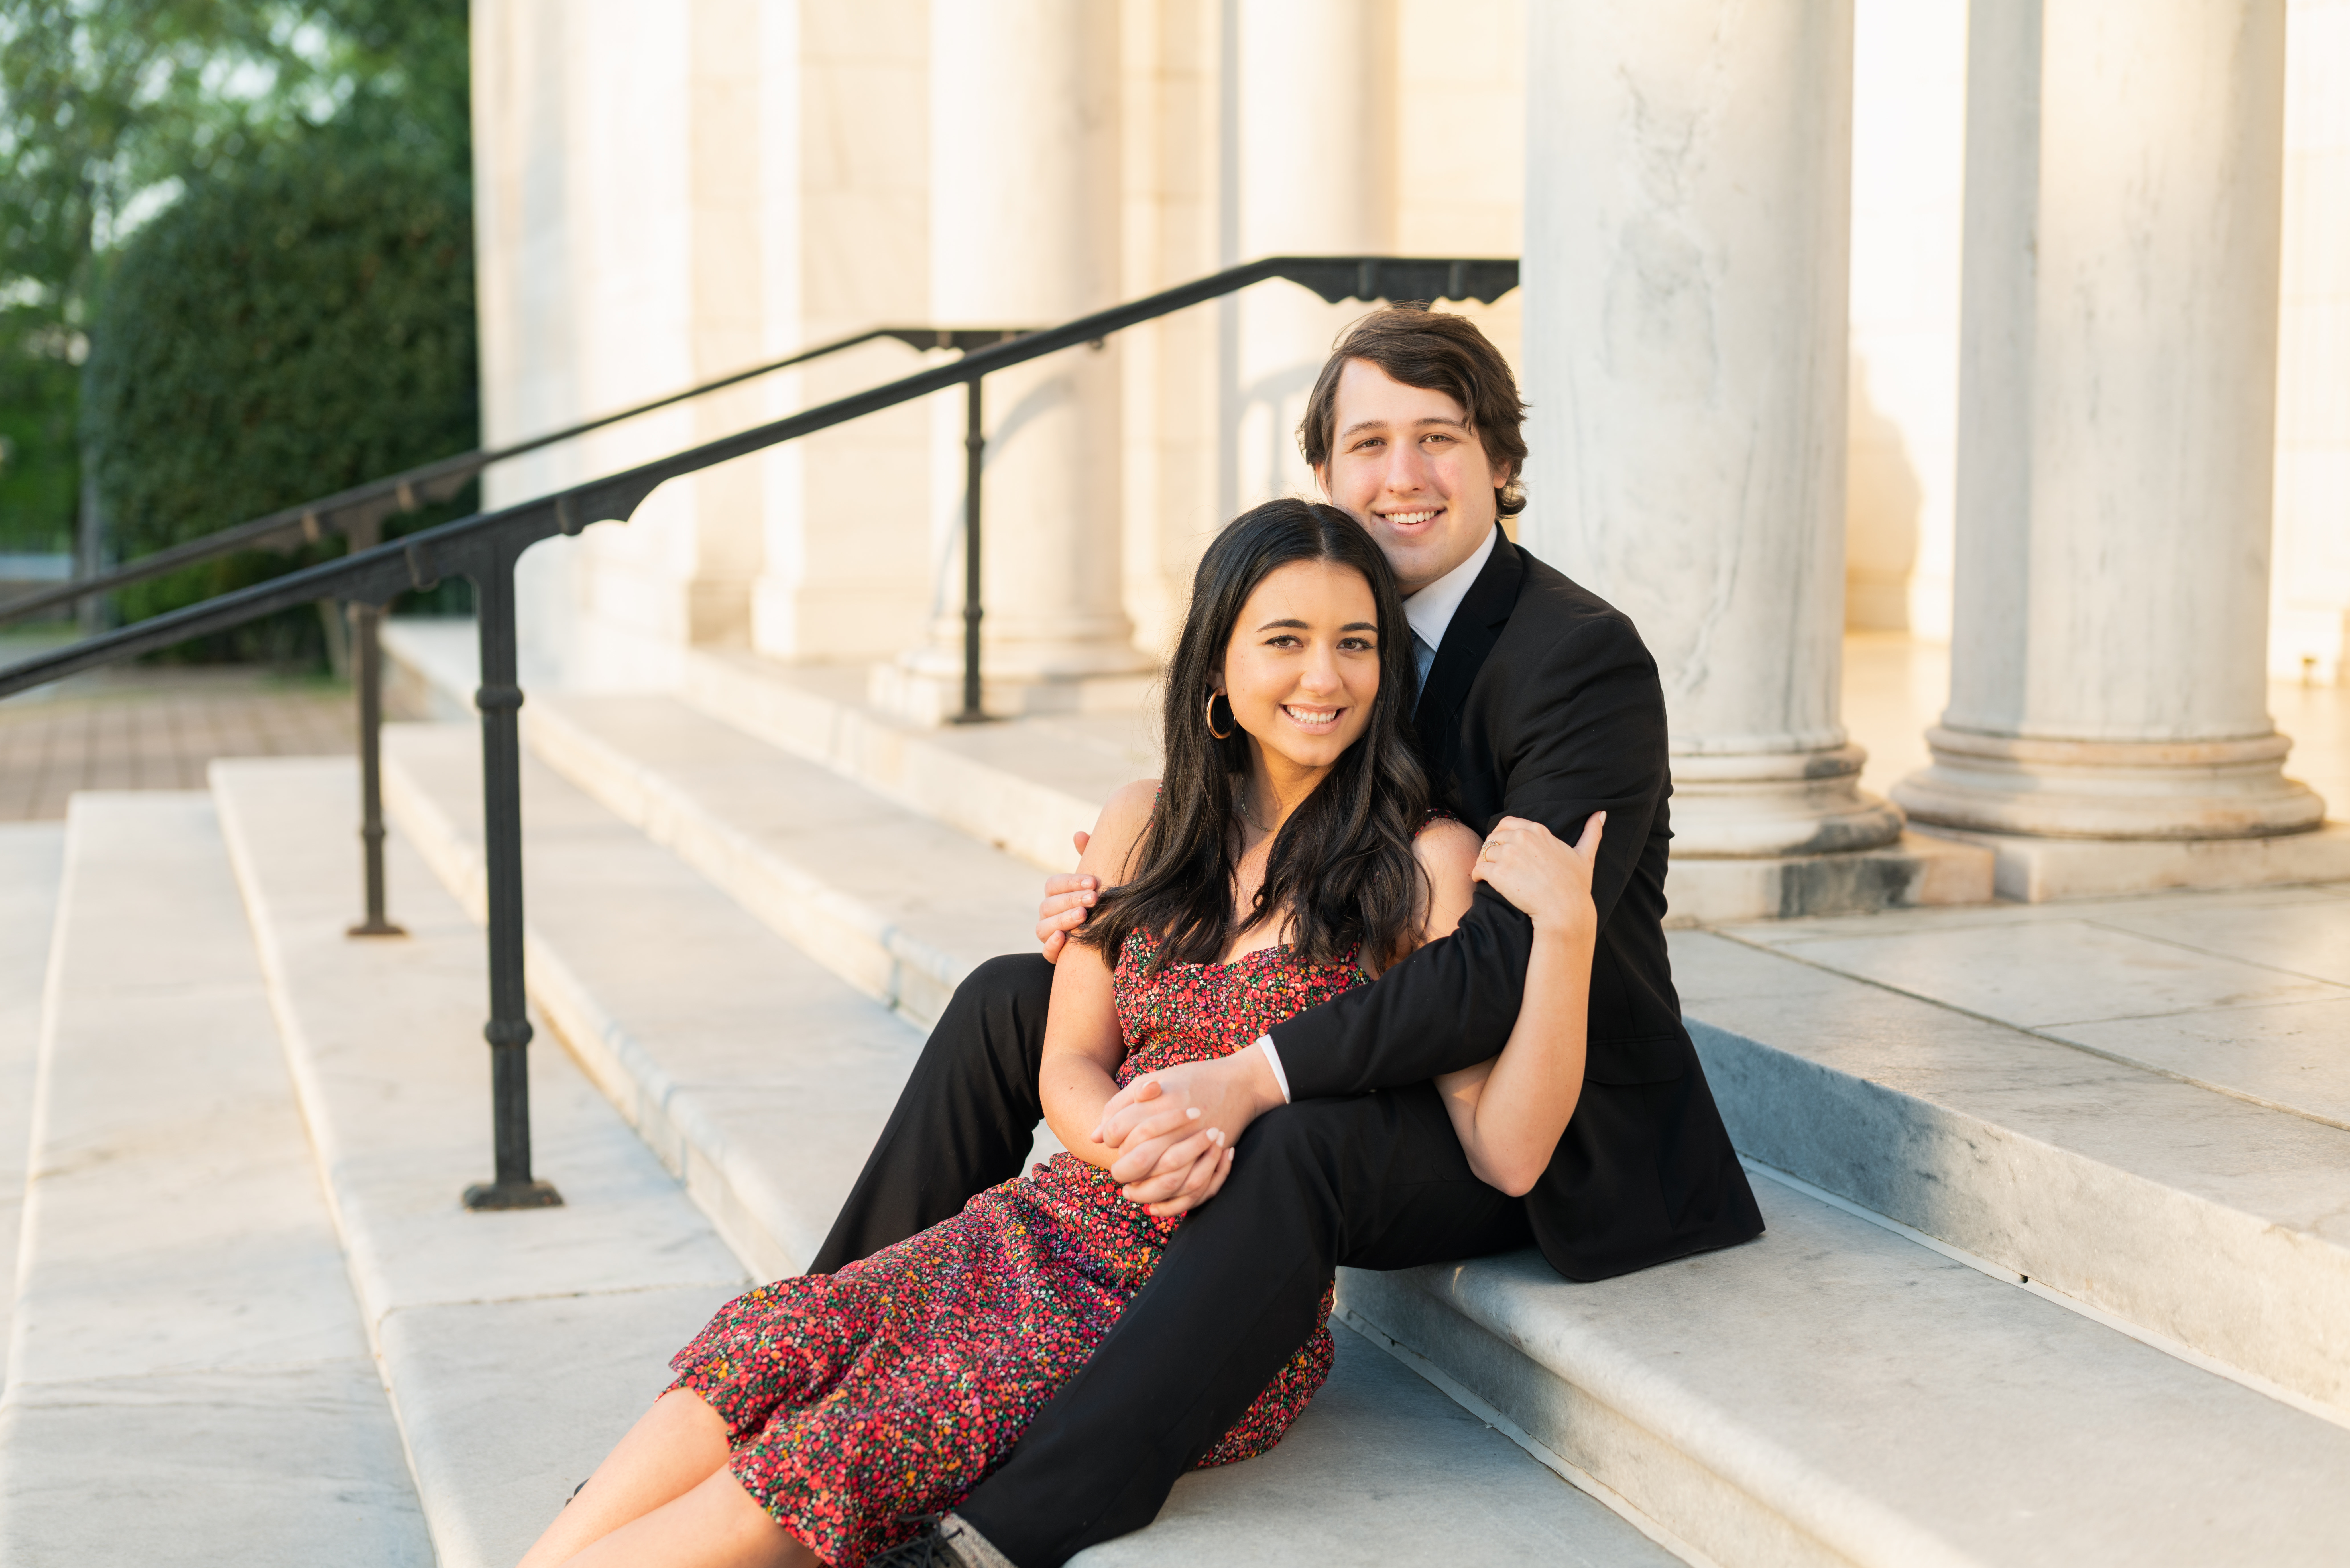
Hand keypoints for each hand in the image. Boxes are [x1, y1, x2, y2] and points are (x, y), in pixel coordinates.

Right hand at [1037, 829, 1094, 963]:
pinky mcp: (1056, 955)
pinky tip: (1063, 938)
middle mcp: (1049, 914)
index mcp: (1057, 894)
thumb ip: (1090, 856)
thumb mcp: (1099, 881)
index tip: (1094, 881)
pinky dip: (1052, 946)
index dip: (1071, 882)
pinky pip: (1047, 952)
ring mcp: (1050, 934)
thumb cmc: (1103, 902)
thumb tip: (1079, 835)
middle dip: (1071, 899)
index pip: (1054, 884)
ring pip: (1043, 927)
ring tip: (1083, 916)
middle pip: (1048, 905)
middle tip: (1094, 898)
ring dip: (1062, 920)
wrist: (1114, 937)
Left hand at [1095, 1053, 1281, 1193]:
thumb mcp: (1154, 1079)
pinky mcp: (1212, 1154)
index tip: (1109, 1141)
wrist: (1240, 1083)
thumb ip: (1121, 1104)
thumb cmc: (1191, 1079)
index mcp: (1158, 1100)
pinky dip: (1171, 1199)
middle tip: (1117, 1172)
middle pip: (1138, 1157)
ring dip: (1144, 1190)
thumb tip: (1093, 1137)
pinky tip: (1156, 1201)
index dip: (1108, 1138)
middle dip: (1122, 1170)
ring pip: (1164, 1177)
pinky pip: (1191, 1187)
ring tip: (1131, 1190)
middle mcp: (1176, 1123)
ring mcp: (1196, 1140)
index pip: (1119, 1129)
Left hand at [1470, 814, 1602, 934]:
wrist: (1564, 910)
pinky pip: (1477, 868)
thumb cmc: (1575, 886)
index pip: (1507, 823)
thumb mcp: (1585, 856)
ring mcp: (1509, 855)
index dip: (1500, 834)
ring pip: (1484, 851)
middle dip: (1490, 848)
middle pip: (1493, 836)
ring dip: (1482, 861)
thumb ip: (1592, 833)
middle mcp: (1521, 838)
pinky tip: (1480, 881)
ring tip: (1485, 872)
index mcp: (1538, 831)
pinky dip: (1476, 874)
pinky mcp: (1498, 873)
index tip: (1500, 846)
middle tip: (1491, 861)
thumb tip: (1601, 814)